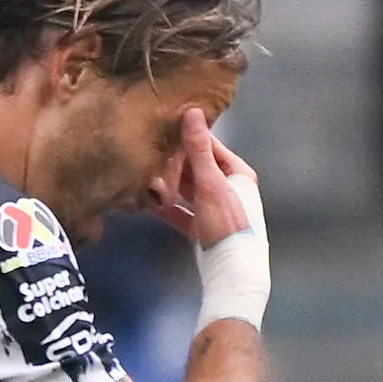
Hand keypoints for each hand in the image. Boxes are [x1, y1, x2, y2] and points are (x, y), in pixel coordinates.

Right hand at [156, 109, 268, 329]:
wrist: (232, 269)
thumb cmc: (228, 223)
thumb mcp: (211, 183)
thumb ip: (199, 150)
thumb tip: (192, 113)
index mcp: (237, 173)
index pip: (209, 147)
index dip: (187, 138)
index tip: (164, 128)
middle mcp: (228, 188)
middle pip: (196, 169)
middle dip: (173, 164)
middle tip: (148, 154)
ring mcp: (214, 209)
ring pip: (186, 191)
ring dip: (168, 186)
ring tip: (145, 178)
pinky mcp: (202, 228)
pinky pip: (180, 213)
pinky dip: (166, 208)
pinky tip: (148, 203)